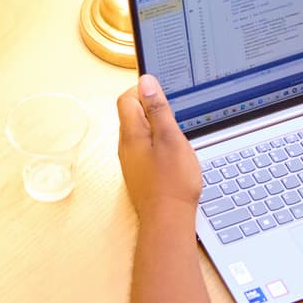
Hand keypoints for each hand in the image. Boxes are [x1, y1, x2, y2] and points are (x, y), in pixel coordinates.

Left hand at [116, 74, 201, 222]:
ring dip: (156, 127)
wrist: (167, 221)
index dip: (143, 90)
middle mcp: (126, 146)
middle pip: (132, 114)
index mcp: (131, 133)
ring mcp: (131, 161)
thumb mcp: (171, 138)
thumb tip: (146, 82)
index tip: (164, 93)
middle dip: (152, 108)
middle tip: (175, 114)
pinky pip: (145, 148)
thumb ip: (158, 109)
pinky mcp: (140, 173)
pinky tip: (173, 154)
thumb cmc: (172, 182)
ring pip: (140, 132)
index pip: (126, 98)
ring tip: (177, 135)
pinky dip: (158, 144)